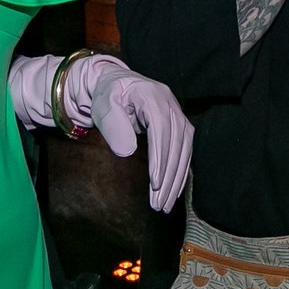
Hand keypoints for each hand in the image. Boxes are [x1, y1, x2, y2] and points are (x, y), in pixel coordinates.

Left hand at [89, 68, 193, 211]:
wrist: (116, 84)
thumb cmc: (108, 96)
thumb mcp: (103, 106)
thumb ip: (113, 125)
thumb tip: (127, 151)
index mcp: (151, 95)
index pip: (161, 128)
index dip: (160, 156)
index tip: (154, 182)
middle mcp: (170, 103)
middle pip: (176, 142)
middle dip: (170, 175)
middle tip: (159, 203)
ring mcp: (177, 113)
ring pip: (185, 149)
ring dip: (177, 178)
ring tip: (166, 204)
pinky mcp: (180, 124)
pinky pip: (185, 150)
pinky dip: (180, 172)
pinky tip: (173, 190)